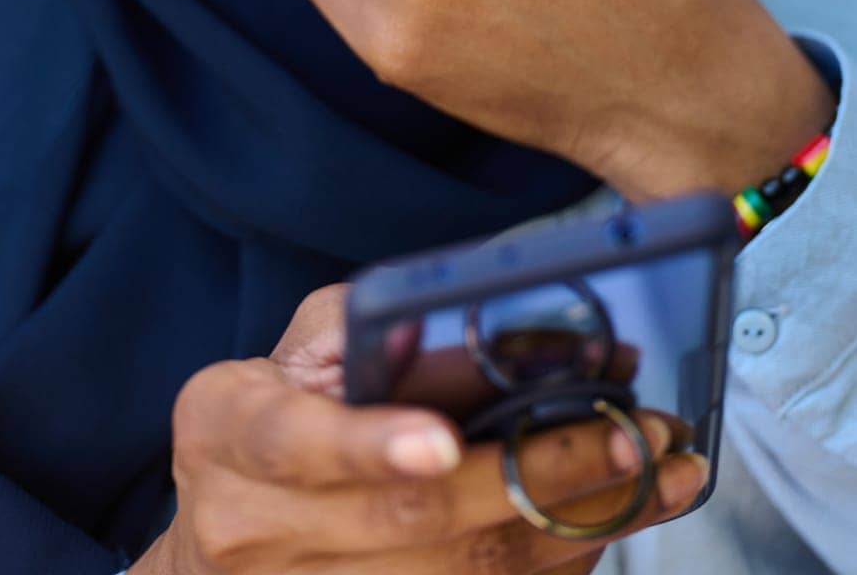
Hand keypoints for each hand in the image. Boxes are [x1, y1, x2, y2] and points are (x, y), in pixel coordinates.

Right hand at [132, 284, 704, 573]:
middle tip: (628, 434)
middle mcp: (257, 531)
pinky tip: (615, 516)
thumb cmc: (269, 416)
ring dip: (576, 524)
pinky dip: (558, 560)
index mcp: (226, 434)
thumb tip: (493, 327)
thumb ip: (374, 329)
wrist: (219, 541)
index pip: (296, 441)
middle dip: (533, 475)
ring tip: (659, 472)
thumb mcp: (296, 349)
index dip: (372, 445)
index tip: (443, 442)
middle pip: (408, 521)